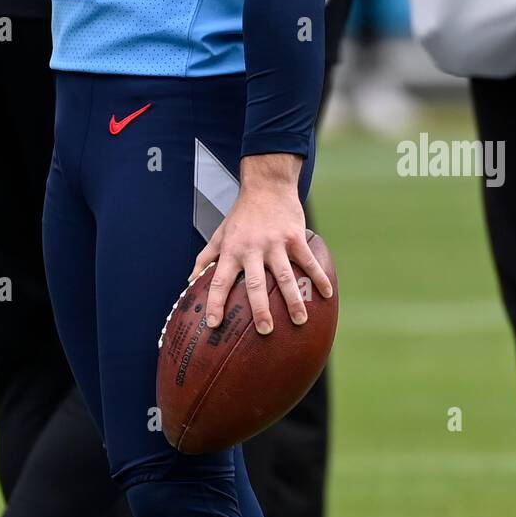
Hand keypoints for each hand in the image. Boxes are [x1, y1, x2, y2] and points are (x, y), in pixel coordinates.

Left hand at [188, 153, 332, 334]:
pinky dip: (318, 278)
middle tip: (265, 331)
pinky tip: (326, 295)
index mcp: (232, 250)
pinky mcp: (294, 237)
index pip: (220, 280)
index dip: (215, 302)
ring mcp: (275, 243)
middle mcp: (252, 248)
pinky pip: (307, 261)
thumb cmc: (242, 213)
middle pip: (254, 283)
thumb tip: (190, 281)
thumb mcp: (220, 233)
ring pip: (285, 276)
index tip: (213, 324)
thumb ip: (205, 258)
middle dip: (260, 309)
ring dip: (293, 299)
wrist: (267, 185)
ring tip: (299, 320)